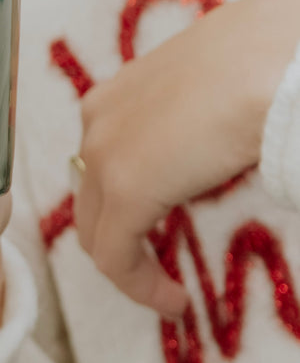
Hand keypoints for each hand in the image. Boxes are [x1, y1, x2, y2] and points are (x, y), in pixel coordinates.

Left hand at [74, 0, 299, 317]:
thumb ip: (199, 115)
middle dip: (122, 240)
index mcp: (116, 94)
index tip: (163, 229)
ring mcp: (103, 153)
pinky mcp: (123, 190)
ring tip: (170, 294)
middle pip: (92, 200)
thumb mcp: (216, 88)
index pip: (103, 164)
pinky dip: (141, 286)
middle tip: (160, 268)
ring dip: (130, 269)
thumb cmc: (262, 62)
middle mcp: (97, 120)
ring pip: (98, 231)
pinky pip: (115, 257)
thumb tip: (222, 136)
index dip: (129, 204)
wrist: (271, 61)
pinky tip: (176, 301)